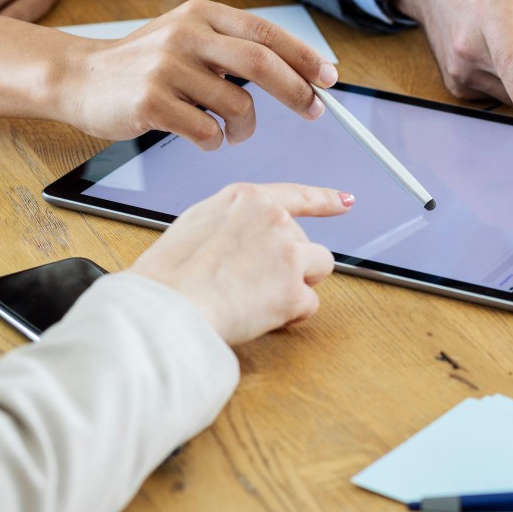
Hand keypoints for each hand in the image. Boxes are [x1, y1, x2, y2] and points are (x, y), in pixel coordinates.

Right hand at [60, 0, 338, 148]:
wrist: (79, 79)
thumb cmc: (141, 66)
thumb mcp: (186, 39)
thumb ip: (230, 48)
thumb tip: (295, 71)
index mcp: (201, 14)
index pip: (266, 33)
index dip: (304, 57)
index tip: (329, 79)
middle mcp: (186, 35)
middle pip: (261, 64)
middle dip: (296, 92)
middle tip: (313, 111)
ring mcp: (167, 68)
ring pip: (237, 106)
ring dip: (245, 129)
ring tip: (234, 133)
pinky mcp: (151, 102)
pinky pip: (206, 132)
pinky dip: (213, 141)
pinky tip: (202, 137)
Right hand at [130, 183, 352, 342]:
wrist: (168, 307)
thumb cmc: (169, 275)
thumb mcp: (196, 225)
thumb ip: (231, 222)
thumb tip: (244, 236)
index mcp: (247, 199)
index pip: (297, 195)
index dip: (325, 199)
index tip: (344, 201)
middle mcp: (274, 220)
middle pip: (306, 241)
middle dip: (289, 263)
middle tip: (252, 283)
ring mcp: (288, 253)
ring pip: (319, 268)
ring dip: (298, 284)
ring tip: (261, 297)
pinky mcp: (294, 290)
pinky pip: (308, 305)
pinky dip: (290, 315)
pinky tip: (262, 316)